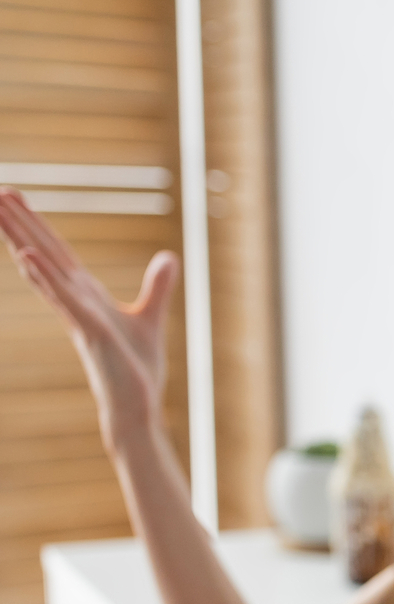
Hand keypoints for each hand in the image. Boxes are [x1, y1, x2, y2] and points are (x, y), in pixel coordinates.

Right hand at [0, 188, 176, 451]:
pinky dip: (45, 277)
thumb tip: (168, 257)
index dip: (37, 224)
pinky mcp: (89, 331)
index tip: (15, 197)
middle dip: (21, 223)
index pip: (57, 252)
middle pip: (43, 253)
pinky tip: (25, 255)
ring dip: (22, 239)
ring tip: (0, 209)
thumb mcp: (151, 317)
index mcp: (86, 295)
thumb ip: (157, 287)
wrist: (136, 405)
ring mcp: (78, 314)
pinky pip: (63, 299)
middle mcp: (75, 301)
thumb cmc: (136, 368)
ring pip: (45, 269)